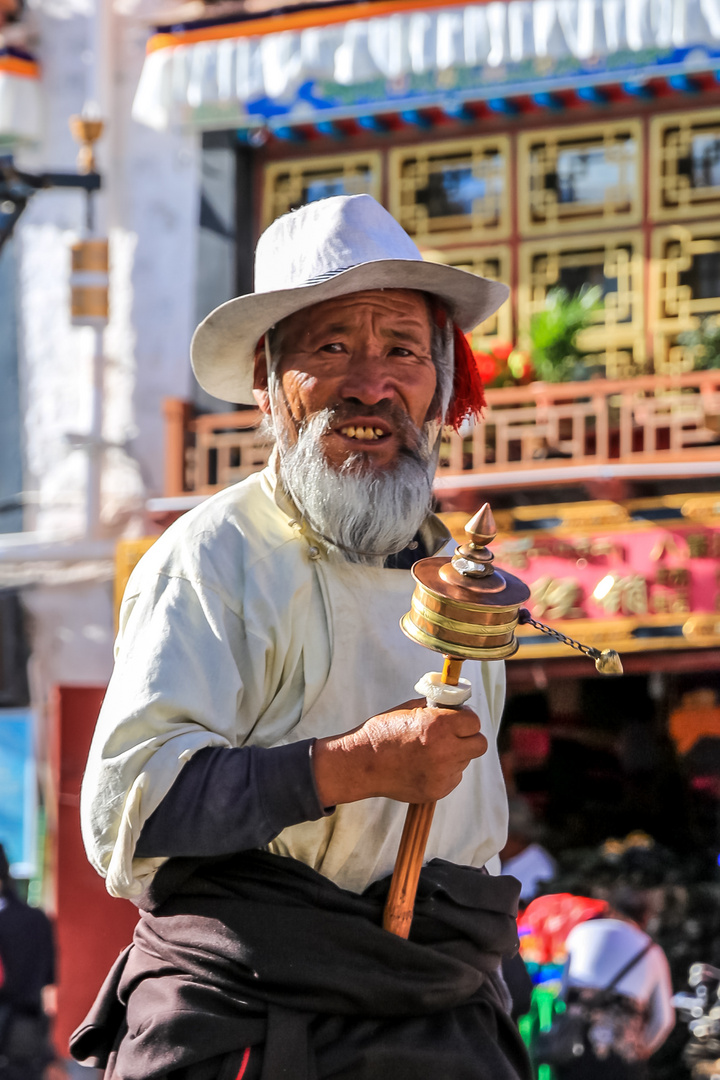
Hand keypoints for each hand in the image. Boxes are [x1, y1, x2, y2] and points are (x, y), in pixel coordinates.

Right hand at [313, 697, 486, 806]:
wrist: (362, 763)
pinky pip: (453, 778)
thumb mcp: (410, 710)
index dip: (466, 720)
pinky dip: (444, 772)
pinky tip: (423, 767)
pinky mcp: (438, 790)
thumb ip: (437, 708)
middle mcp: (446, 750)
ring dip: (454, 756)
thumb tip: (456, 706)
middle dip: (469, 738)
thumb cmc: (383, 732)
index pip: (475, 721)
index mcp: (440, 725)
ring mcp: (443, 773)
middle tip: (453, 737)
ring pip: (464, 761)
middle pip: (480, 744)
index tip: (458, 721)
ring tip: (429, 753)